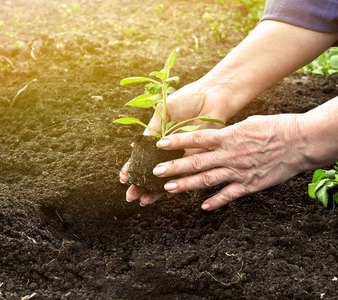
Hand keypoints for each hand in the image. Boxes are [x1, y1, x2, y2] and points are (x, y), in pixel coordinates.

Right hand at [119, 80, 231, 205]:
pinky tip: (164, 193)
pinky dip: (175, 183)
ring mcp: (183, 155)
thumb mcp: (165, 110)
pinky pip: (185, 173)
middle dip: (140, 184)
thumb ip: (154, 128)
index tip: (124, 177)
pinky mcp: (198, 157)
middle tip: (131, 196)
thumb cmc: (188, 99)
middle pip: (152, 171)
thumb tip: (136, 147)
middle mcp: (170, 149)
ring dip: (155, 190)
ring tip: (144, 200)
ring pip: (167, 176)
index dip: (132, 167)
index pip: (141, 156)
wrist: (213, 95)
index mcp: (159, 137)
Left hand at [151, 114, 307, 209]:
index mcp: (229, 136)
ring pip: (207, 179)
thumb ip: (231, 132)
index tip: (159, 144)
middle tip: (155, 173)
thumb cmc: (278, 127)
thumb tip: (218, 135)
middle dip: (174, 167)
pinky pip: (229, 195)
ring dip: (187, 185)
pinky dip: (216, 201)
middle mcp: (230, 154)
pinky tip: (204, 207)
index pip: (197, 139)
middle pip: (196, 162)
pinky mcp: (251, 184)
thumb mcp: (250, 123)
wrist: (300, 142)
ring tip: (169, 189)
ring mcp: (239, 171)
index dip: (177, 142)